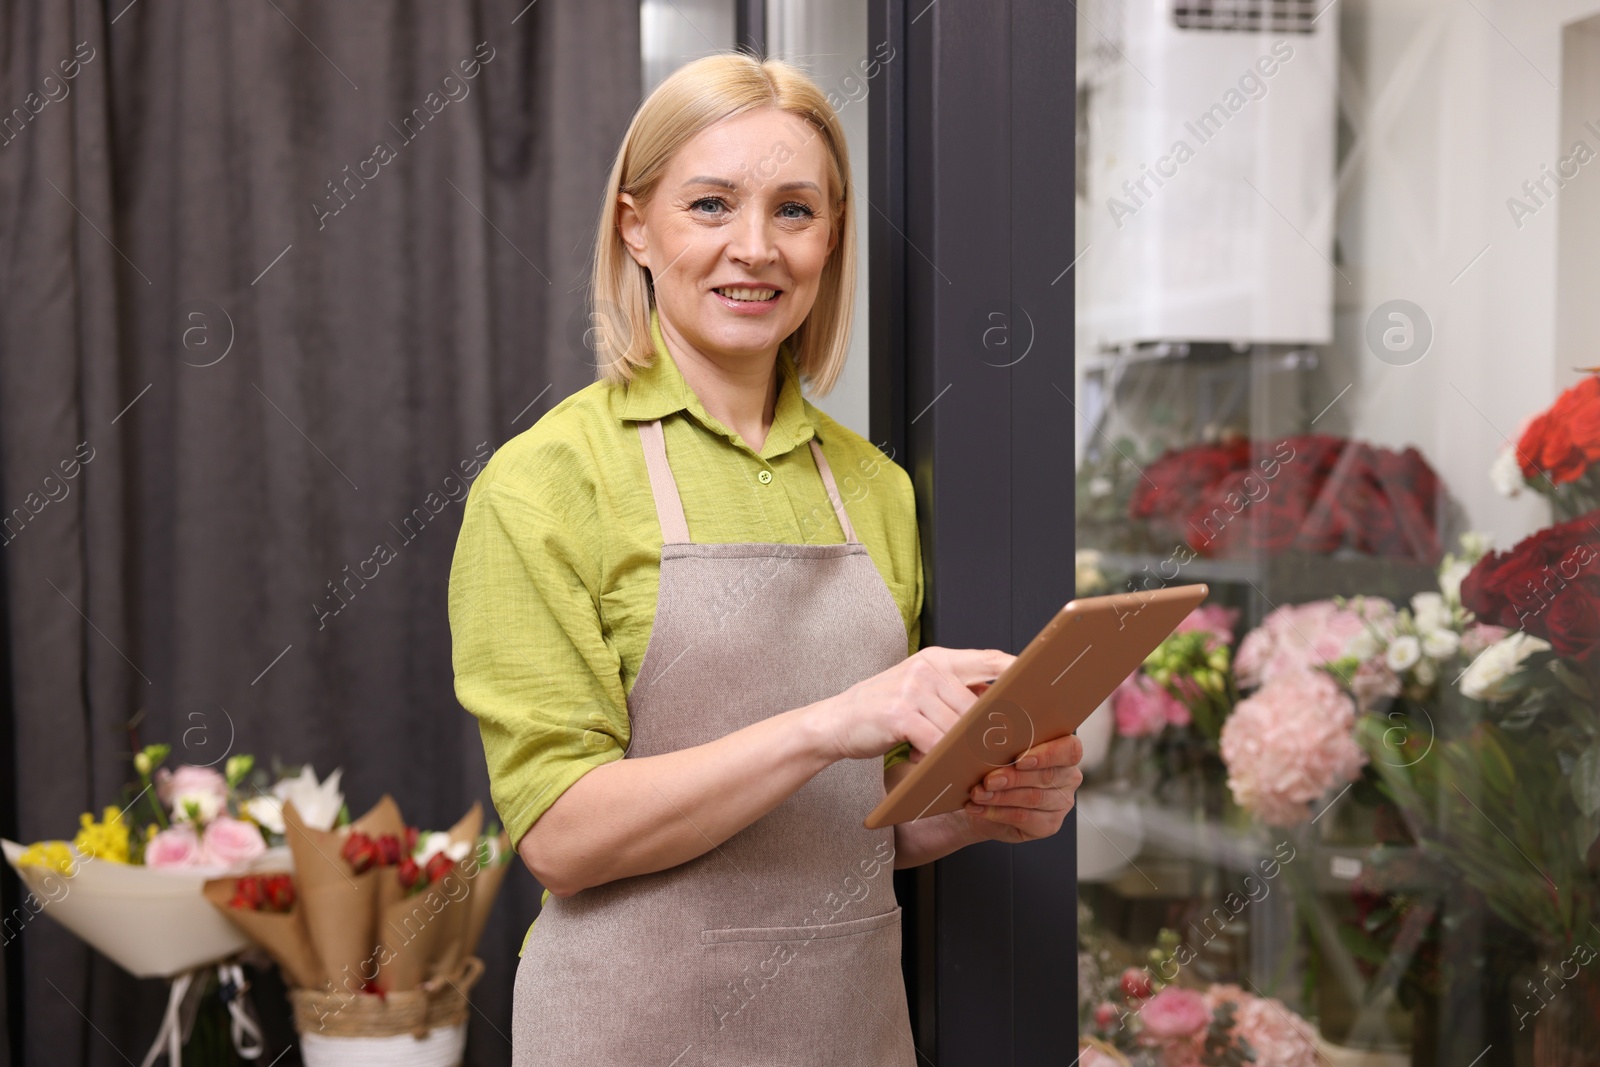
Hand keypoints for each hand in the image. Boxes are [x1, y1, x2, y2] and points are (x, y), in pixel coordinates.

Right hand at [813, 646, 1015, 761]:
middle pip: (980, 704)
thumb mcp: (919, 690)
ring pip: (961, 727)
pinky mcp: (900, 714)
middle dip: (994, 731)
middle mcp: (927, 667)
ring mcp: (913, 688)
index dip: (1019, 675)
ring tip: (972, 768)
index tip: (1043, 691)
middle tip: (1010, 753)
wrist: (835, 722)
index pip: (990, 660)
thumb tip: (999, 707)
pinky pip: (936, 743)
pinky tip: (942, 770)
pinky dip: (943, 761)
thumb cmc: (883, 712)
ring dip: (968, 752)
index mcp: (937, 658)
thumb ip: (954, 693)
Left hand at [960, 733, 1083, 843]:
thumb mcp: (997, 741)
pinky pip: (1024, 818)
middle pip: (1046, 776)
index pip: (1070, 750)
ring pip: (1032, 798)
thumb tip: (986, 709)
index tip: (1020, 759)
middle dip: (1013, 778)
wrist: (978, 798)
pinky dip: (997, 813)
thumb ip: (1001, 726)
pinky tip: (979, 808)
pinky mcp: (1048, 825)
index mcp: (1063, 750)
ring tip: (977, 794)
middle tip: (988, 780)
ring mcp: (1061, 803)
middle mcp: (1068, 777)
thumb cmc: (991, 762)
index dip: (1047, 754)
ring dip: (1001, 797)